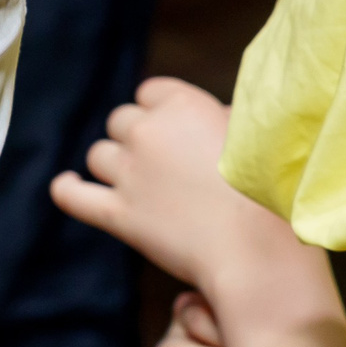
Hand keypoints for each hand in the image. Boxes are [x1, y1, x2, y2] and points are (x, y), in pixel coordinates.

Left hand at [50, 76, 312, 300]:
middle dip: (140, 138)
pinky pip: (72, 195)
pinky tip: (68, 184)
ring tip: (146, 186)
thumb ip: (226, 120)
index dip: (164, 111)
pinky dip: (67, 189)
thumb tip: (214, 115)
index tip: (182, 133)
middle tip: (170, 167)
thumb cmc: (277, 197)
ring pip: (99, 155)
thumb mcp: (261, 138)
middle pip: (121, 121)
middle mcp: (147, 132)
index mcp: (183, 106)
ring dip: (116, 165)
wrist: (262, 254)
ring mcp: (128, 174)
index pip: (152, 92)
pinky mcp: (118, 215)